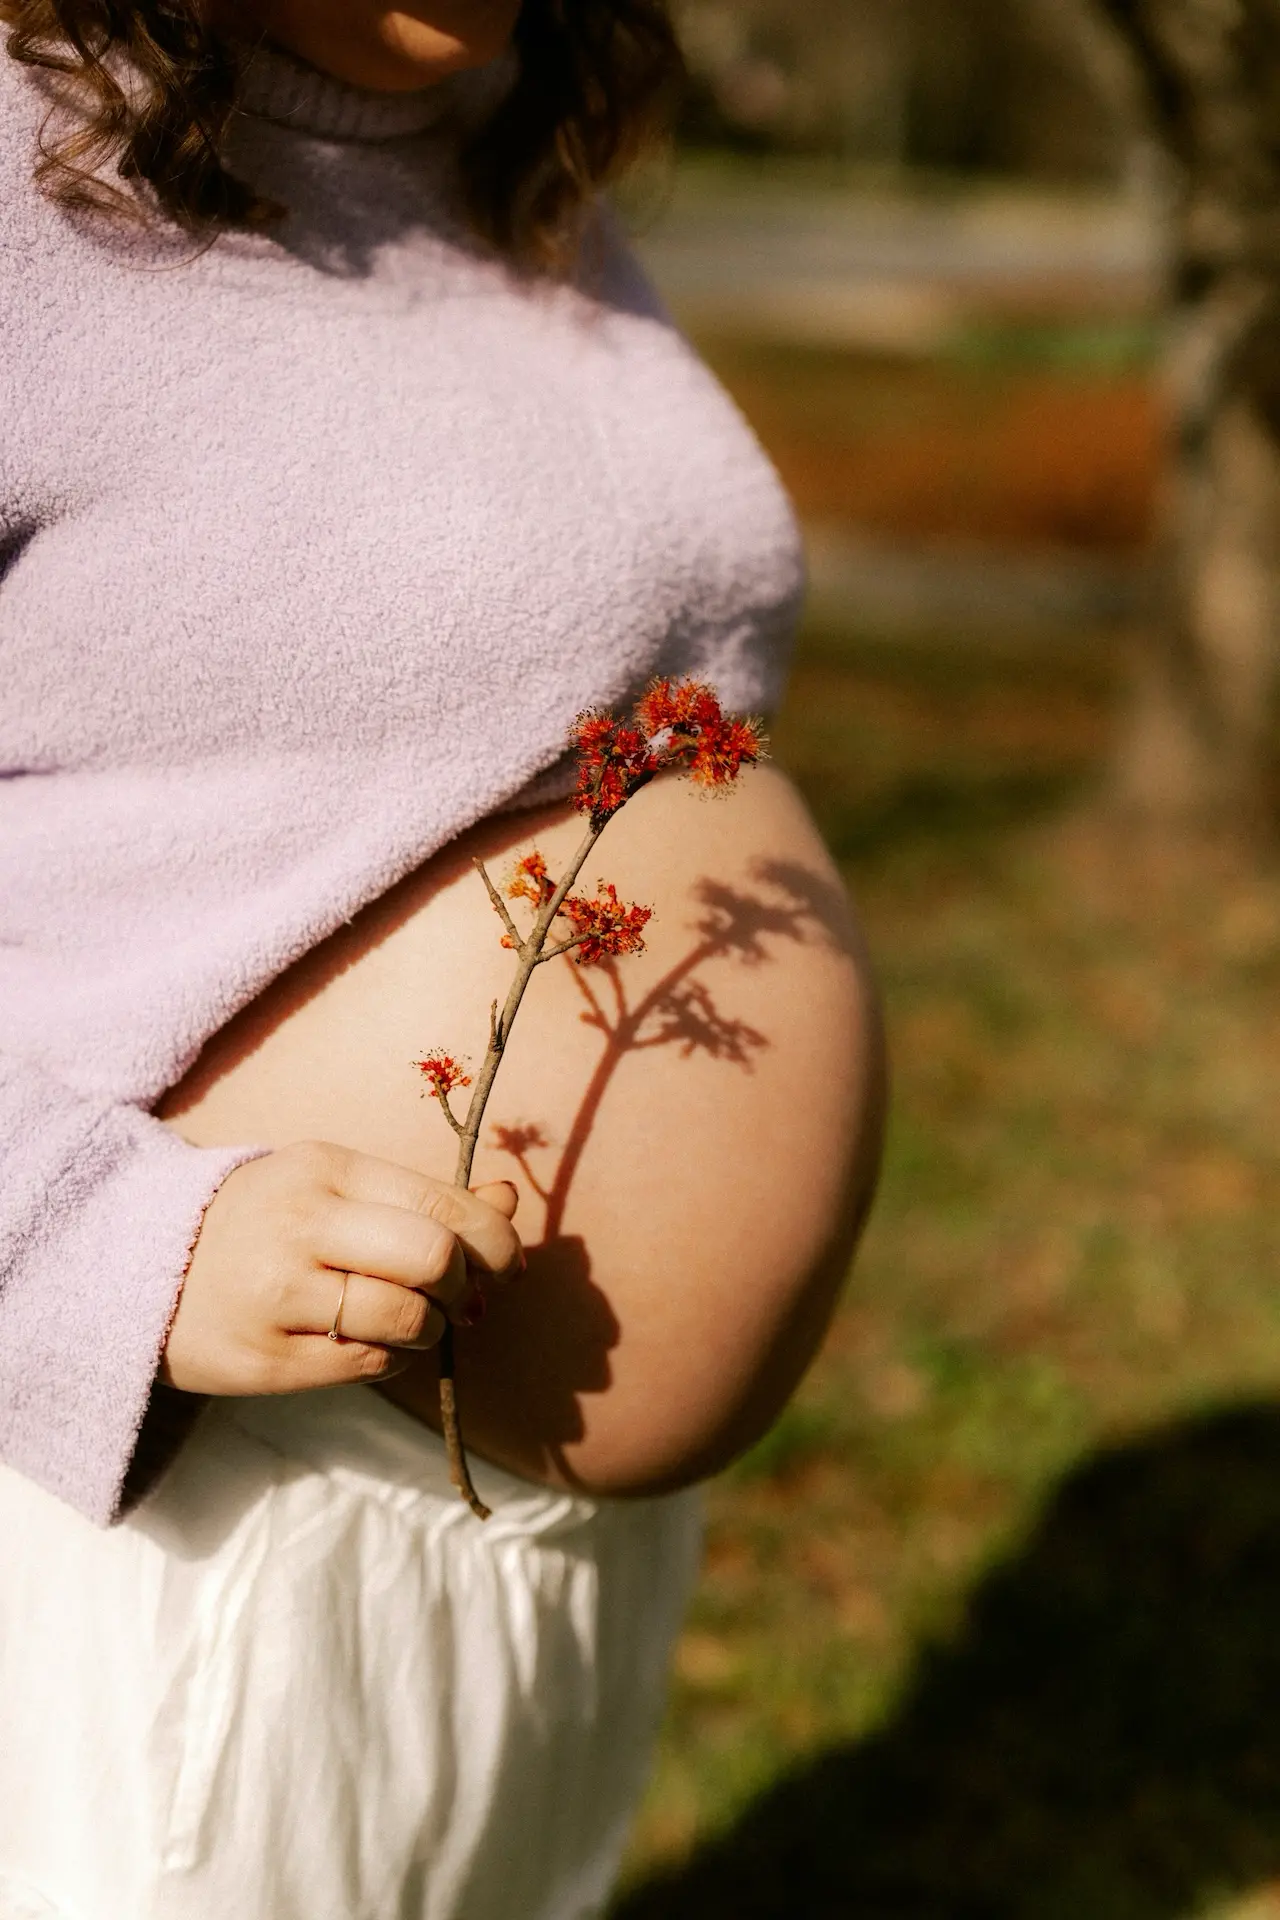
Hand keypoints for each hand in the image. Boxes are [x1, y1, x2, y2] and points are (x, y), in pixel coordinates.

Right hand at [161, 1140, 521, 1396]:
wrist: (141, 1269)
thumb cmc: (262, 1222)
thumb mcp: (334, 1188)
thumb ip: (422, 1197)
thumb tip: (508, 1200)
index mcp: (324, 1169)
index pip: (442, 1204)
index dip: (496, 1239)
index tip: (508, 1261)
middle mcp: (301, 1226)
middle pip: (434, 1259)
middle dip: (466, 1286)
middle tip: (461, 1298)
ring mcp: (279, 1296)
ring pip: (409, 1320)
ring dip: (432, 1329)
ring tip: (412, 1321)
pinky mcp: (266, 1360)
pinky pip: (371, 1364)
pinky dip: (393, 1358)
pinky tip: (369, 1342)